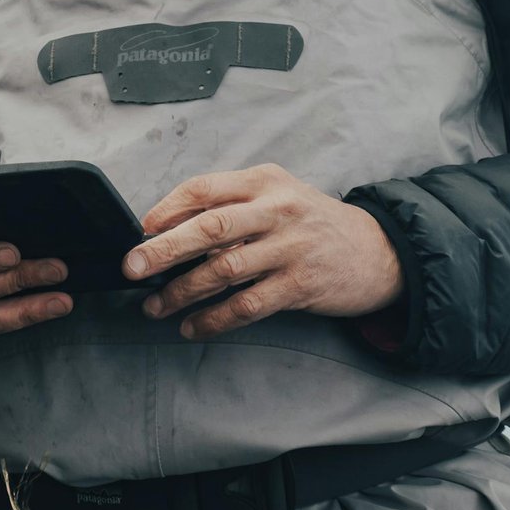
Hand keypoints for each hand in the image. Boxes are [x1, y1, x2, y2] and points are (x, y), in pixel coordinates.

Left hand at [123, 164, 402, 338]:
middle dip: (163, 250)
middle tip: (131, 268)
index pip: (204, 188)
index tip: (140, 230)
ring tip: (155, 307)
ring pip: (224, 270)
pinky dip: (214, 319)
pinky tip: (193, 327)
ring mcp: (290, 248)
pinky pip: (247, 305)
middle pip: (209, 227)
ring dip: (182, 292)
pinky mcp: (300, 285)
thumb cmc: (313, 223)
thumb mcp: (277, 196)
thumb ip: (231, 205)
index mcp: (264, 182)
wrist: (378, 251)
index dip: (167, 209)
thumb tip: (167, 227)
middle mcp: (277, 210)